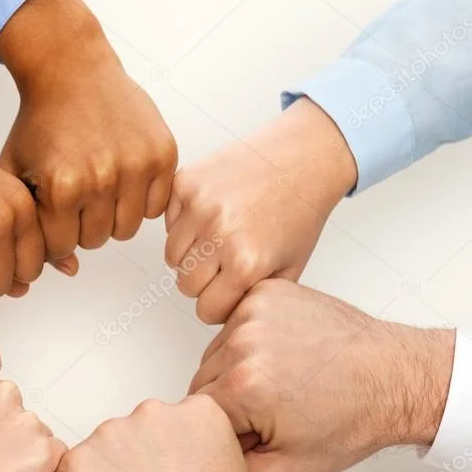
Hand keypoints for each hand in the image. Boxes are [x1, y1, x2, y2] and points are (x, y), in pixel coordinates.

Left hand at [0, 0, 177, 265]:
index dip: (56, 233)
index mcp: (62, 187)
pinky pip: (157, 207)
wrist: (71, 68)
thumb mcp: (18, 173)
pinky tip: (123, 175)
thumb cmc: (41, 123)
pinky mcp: (162, 153)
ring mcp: (136, 166)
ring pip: (128, 229)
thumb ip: (31, 228)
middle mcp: (102, 178)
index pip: (63, 247)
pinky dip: (142, 198)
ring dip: (113, 215)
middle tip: (77, 194)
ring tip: (99, 187)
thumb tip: (68, 271)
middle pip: (97, 240)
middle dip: (83, 224)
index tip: (54, 212)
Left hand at [50, 396, 276, 471]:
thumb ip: (199, 450)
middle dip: (133, 466)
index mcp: (195, 412)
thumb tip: (179, 457)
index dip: (165, 457)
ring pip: (98, 456)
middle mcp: (151, 414)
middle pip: (130, 433)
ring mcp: (110, 438)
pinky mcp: (75, 466)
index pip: (168, 421)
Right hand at [165, 98, 357, 323]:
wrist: (303, 157)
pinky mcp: (187, 182)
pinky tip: (212, 214)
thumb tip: (218, 314)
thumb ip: (251, 298)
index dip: (219, 305)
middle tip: (224, 265)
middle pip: (185, 286)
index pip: (206, 311)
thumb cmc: (299, 212)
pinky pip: (168, 222)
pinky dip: (184, 223)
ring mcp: (199, 205)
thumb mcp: (288, 269)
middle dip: (204, 282)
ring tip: (218, 239)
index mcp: (246, 263)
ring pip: (171, 256)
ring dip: (190, 255)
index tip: (229, 293)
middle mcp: (219, 234)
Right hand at [190, 279, 453, 471]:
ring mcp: (255, 311)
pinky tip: (287, 354)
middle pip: (203, 380)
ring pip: (217, 351)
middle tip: (275, 407)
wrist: (393, 377)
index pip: (197, 415)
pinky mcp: (268, 292)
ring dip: (239, 368)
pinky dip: (254, 340)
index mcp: (242, 386)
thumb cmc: (351, 419)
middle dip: (231, 399)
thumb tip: (205, 455)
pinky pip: (237, 323)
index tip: (259, 431)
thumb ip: (232, 471)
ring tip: (283, 379)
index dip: (228, 430)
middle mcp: (243, 342)